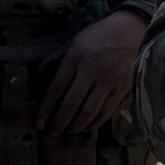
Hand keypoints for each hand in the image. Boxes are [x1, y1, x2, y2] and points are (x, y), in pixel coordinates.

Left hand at [36, 8, 146, 134]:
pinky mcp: (121, 88)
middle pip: (72, 103)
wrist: (127, 31)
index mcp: (76, 58)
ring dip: (76, 126)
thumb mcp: (73, 42)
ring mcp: (108, 80)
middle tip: (52, 132)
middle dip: (60, 121)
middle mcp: (91, 70)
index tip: (39, 122)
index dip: (47, 108)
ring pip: (90, 111)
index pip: (57, 88)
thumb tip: (38, 73)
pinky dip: (94, 123)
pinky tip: (86, 127)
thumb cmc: (96, 37)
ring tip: (68, 131)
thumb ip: (55, 58)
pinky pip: (106, 112)